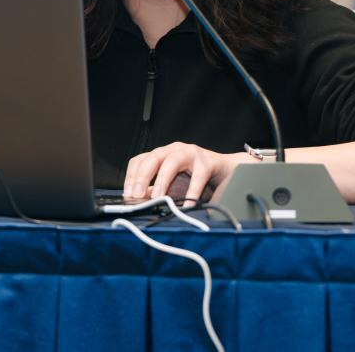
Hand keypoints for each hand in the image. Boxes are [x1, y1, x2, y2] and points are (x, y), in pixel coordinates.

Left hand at [123, 142, 244, 206]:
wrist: (227, 172)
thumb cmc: (197, 179)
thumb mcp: (173, 186)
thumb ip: (157, 192)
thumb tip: (140, 202)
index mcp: (162, 154)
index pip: (139, 160)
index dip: (131, 177)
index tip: (128, 195)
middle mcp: (174, 150)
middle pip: (152, 158)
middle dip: (142, 178)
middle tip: (136, 196)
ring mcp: (191, 153)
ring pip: (172, 162)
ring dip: (162, 181)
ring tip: (158, 198)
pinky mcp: (208, 161)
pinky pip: (198, 176)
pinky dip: (192, 192)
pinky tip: (189, 204)